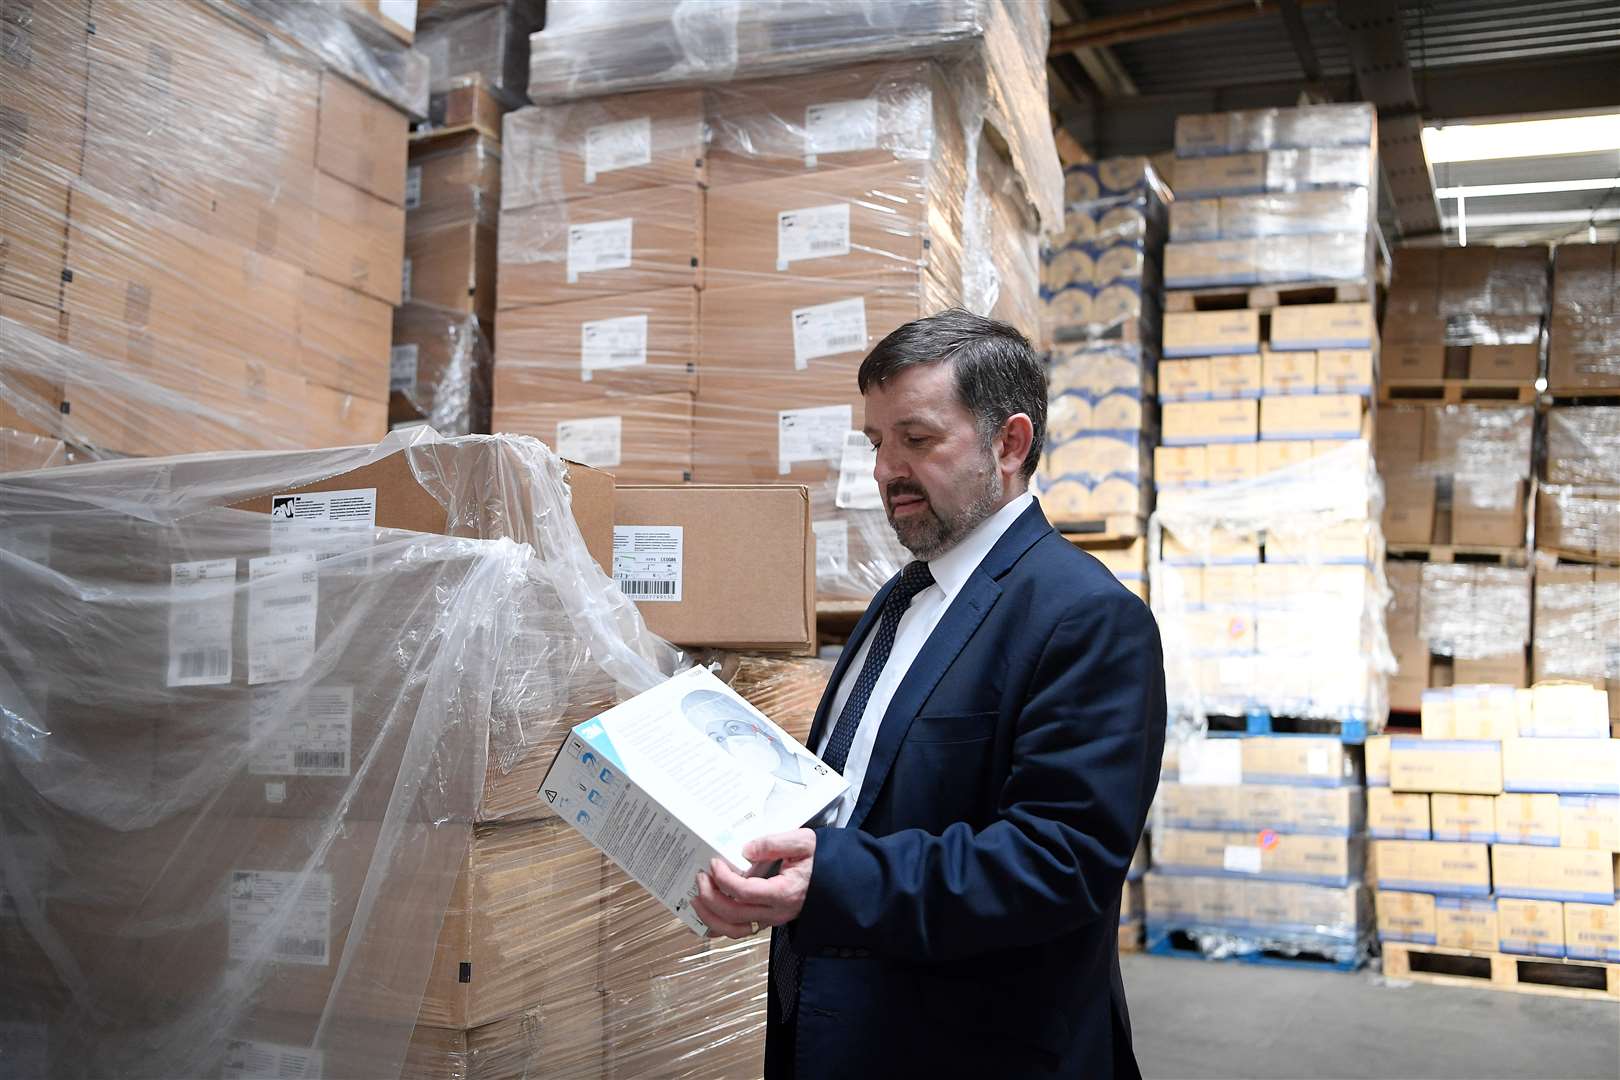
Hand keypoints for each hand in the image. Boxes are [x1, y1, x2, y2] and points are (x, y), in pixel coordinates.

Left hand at [691, 829, 815, 938]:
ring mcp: (772, 920)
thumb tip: (746, 849)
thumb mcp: (803, 841)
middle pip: (734, 914)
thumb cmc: (821, 860)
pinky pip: (740, 931)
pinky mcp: (768, 920)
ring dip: (711, 916)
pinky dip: (719, 926)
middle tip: (700, 876)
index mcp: (784, 892)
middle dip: (711, 896)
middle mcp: (776, 912)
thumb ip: (774, 842)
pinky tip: (707, 913)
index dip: (724, 879)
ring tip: (697, 897)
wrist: (839, 880)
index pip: (745, 892)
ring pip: (734, 930)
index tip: (714, 863)